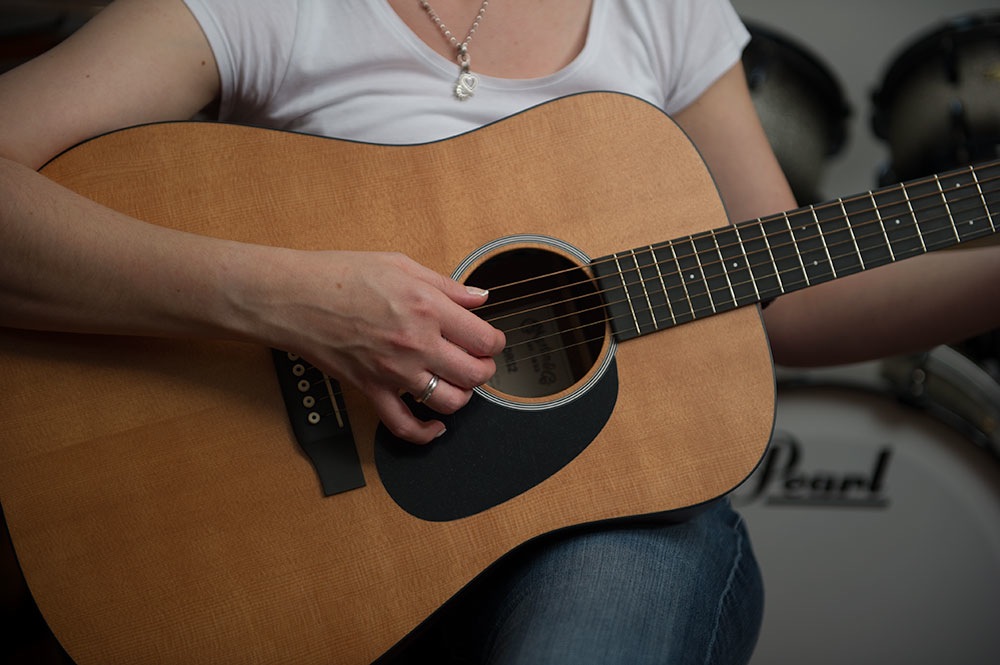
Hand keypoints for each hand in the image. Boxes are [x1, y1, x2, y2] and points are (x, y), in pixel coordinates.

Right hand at [248, 250, 505, 443]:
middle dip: (484, 369)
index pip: (484, 338)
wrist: (294, 297)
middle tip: (478, 361)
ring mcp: (394, 372)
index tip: (490, 340)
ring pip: (450, 402)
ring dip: (462, 396)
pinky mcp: (372, 390)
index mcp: (428, 308)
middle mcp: (416, 344)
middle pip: (475, 373)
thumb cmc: (341, 274)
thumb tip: (479, 297)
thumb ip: (447, 286)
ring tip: (457, 382)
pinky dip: (425, 433)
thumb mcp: (401, 265)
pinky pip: (404, 426)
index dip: (495, 342)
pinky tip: (436, 426)